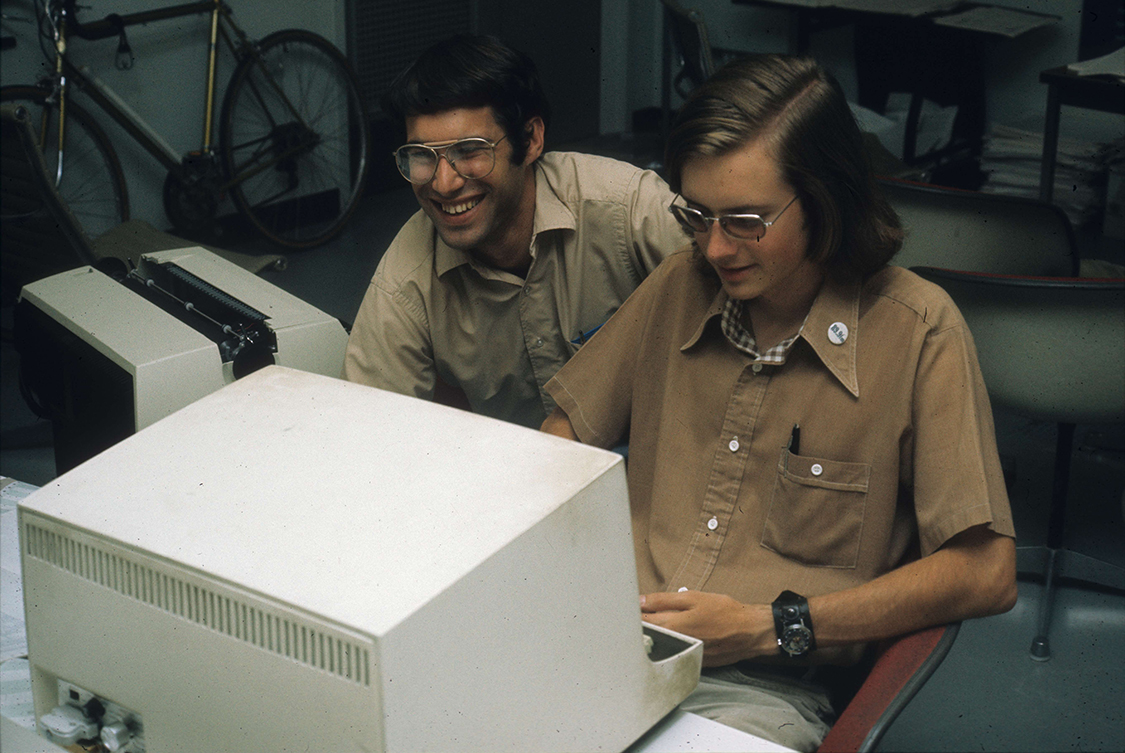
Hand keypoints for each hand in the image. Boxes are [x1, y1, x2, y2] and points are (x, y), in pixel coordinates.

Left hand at [640, 590, 774, 666]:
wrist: (749, 633)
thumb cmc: (724, 612)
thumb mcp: (694, 598)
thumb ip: (664, 600)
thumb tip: (640, 601)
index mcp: (672, 626)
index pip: (640, 623)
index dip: (631, 616)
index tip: (626, 609)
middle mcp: (675, 644)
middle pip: (647, 637)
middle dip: (639, 627)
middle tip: (635, 616)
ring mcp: (683, 656)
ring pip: (659, 647)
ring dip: (653, 638)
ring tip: (652, 627)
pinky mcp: (692, 663)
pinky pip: (673, 655)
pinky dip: (668, 647)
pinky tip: (671, 638)